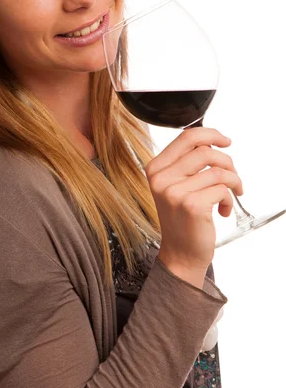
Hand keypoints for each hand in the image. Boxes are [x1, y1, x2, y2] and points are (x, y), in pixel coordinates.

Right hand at [144, 127, 242, 285]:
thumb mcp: (176, 185)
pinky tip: (221, 210)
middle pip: (205, 151)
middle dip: (227, 162)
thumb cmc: (182, 218)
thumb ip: (187, 162)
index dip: (211, 134)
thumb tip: (212, 140)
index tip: (225, 141)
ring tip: (230, 194)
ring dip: (233, 182)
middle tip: (232, 176)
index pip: (186, 137)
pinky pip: (222, 189)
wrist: (180, 253)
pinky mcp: (191, 205)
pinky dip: (228, 199)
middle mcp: (161, 178)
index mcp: (155, 168)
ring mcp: (174, 192)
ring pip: (218, 171)